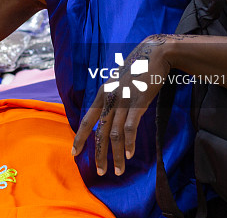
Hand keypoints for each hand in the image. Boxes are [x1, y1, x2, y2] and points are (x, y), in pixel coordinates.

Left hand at [71, 35, 172, 175]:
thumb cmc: (136, 70)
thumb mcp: (118, 83)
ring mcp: (123, 101)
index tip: (74, 154)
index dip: (79, 138)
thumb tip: (108, 115)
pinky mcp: (138, 102)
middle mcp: (109, 98)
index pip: (86, 120)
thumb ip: (112, 98)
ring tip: (117, 171)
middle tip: (100, 172)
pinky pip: (129, 128)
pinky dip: (129, 144)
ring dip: (116, 155)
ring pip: (114, 134)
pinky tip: (129, 155)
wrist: (153, 54)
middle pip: (99, 132)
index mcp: (102, 94)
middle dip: (98, 154)